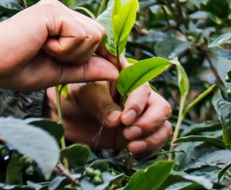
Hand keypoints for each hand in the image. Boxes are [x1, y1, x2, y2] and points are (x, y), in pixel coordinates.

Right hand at [0, 0, 118, 91]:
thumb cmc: (16, 68)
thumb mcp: (59, 73)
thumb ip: (86, 70)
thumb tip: (116, 71)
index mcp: (61, 22)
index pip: (96, 36)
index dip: (103, 55)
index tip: (111, 71)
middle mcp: (60, 10)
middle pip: (99, 35)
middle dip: (82, 56)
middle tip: (53, 57)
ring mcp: (56, 8)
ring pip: (92, 35)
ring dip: (73, 53)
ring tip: (46, 50)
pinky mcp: (52, 10)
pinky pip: (79, 35)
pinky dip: (65, 49)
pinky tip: (42, 45)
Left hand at [47, 74, 172, 154]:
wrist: (67, 113)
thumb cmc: (75, 94)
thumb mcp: (85, 94)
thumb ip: (101, 105)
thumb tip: (117, 121)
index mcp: (127, 78)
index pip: (143, 90)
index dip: (137, 106)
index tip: (124, 120)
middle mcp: (139, 97)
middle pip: (161, 108)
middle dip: (149, 124)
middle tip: (128, 134)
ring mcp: (141, 116)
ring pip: (163, 126)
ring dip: (152, 139)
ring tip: (130, 146)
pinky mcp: (139, 134)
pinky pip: (156, 142)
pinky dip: (150, 149)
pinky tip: (133, 153)